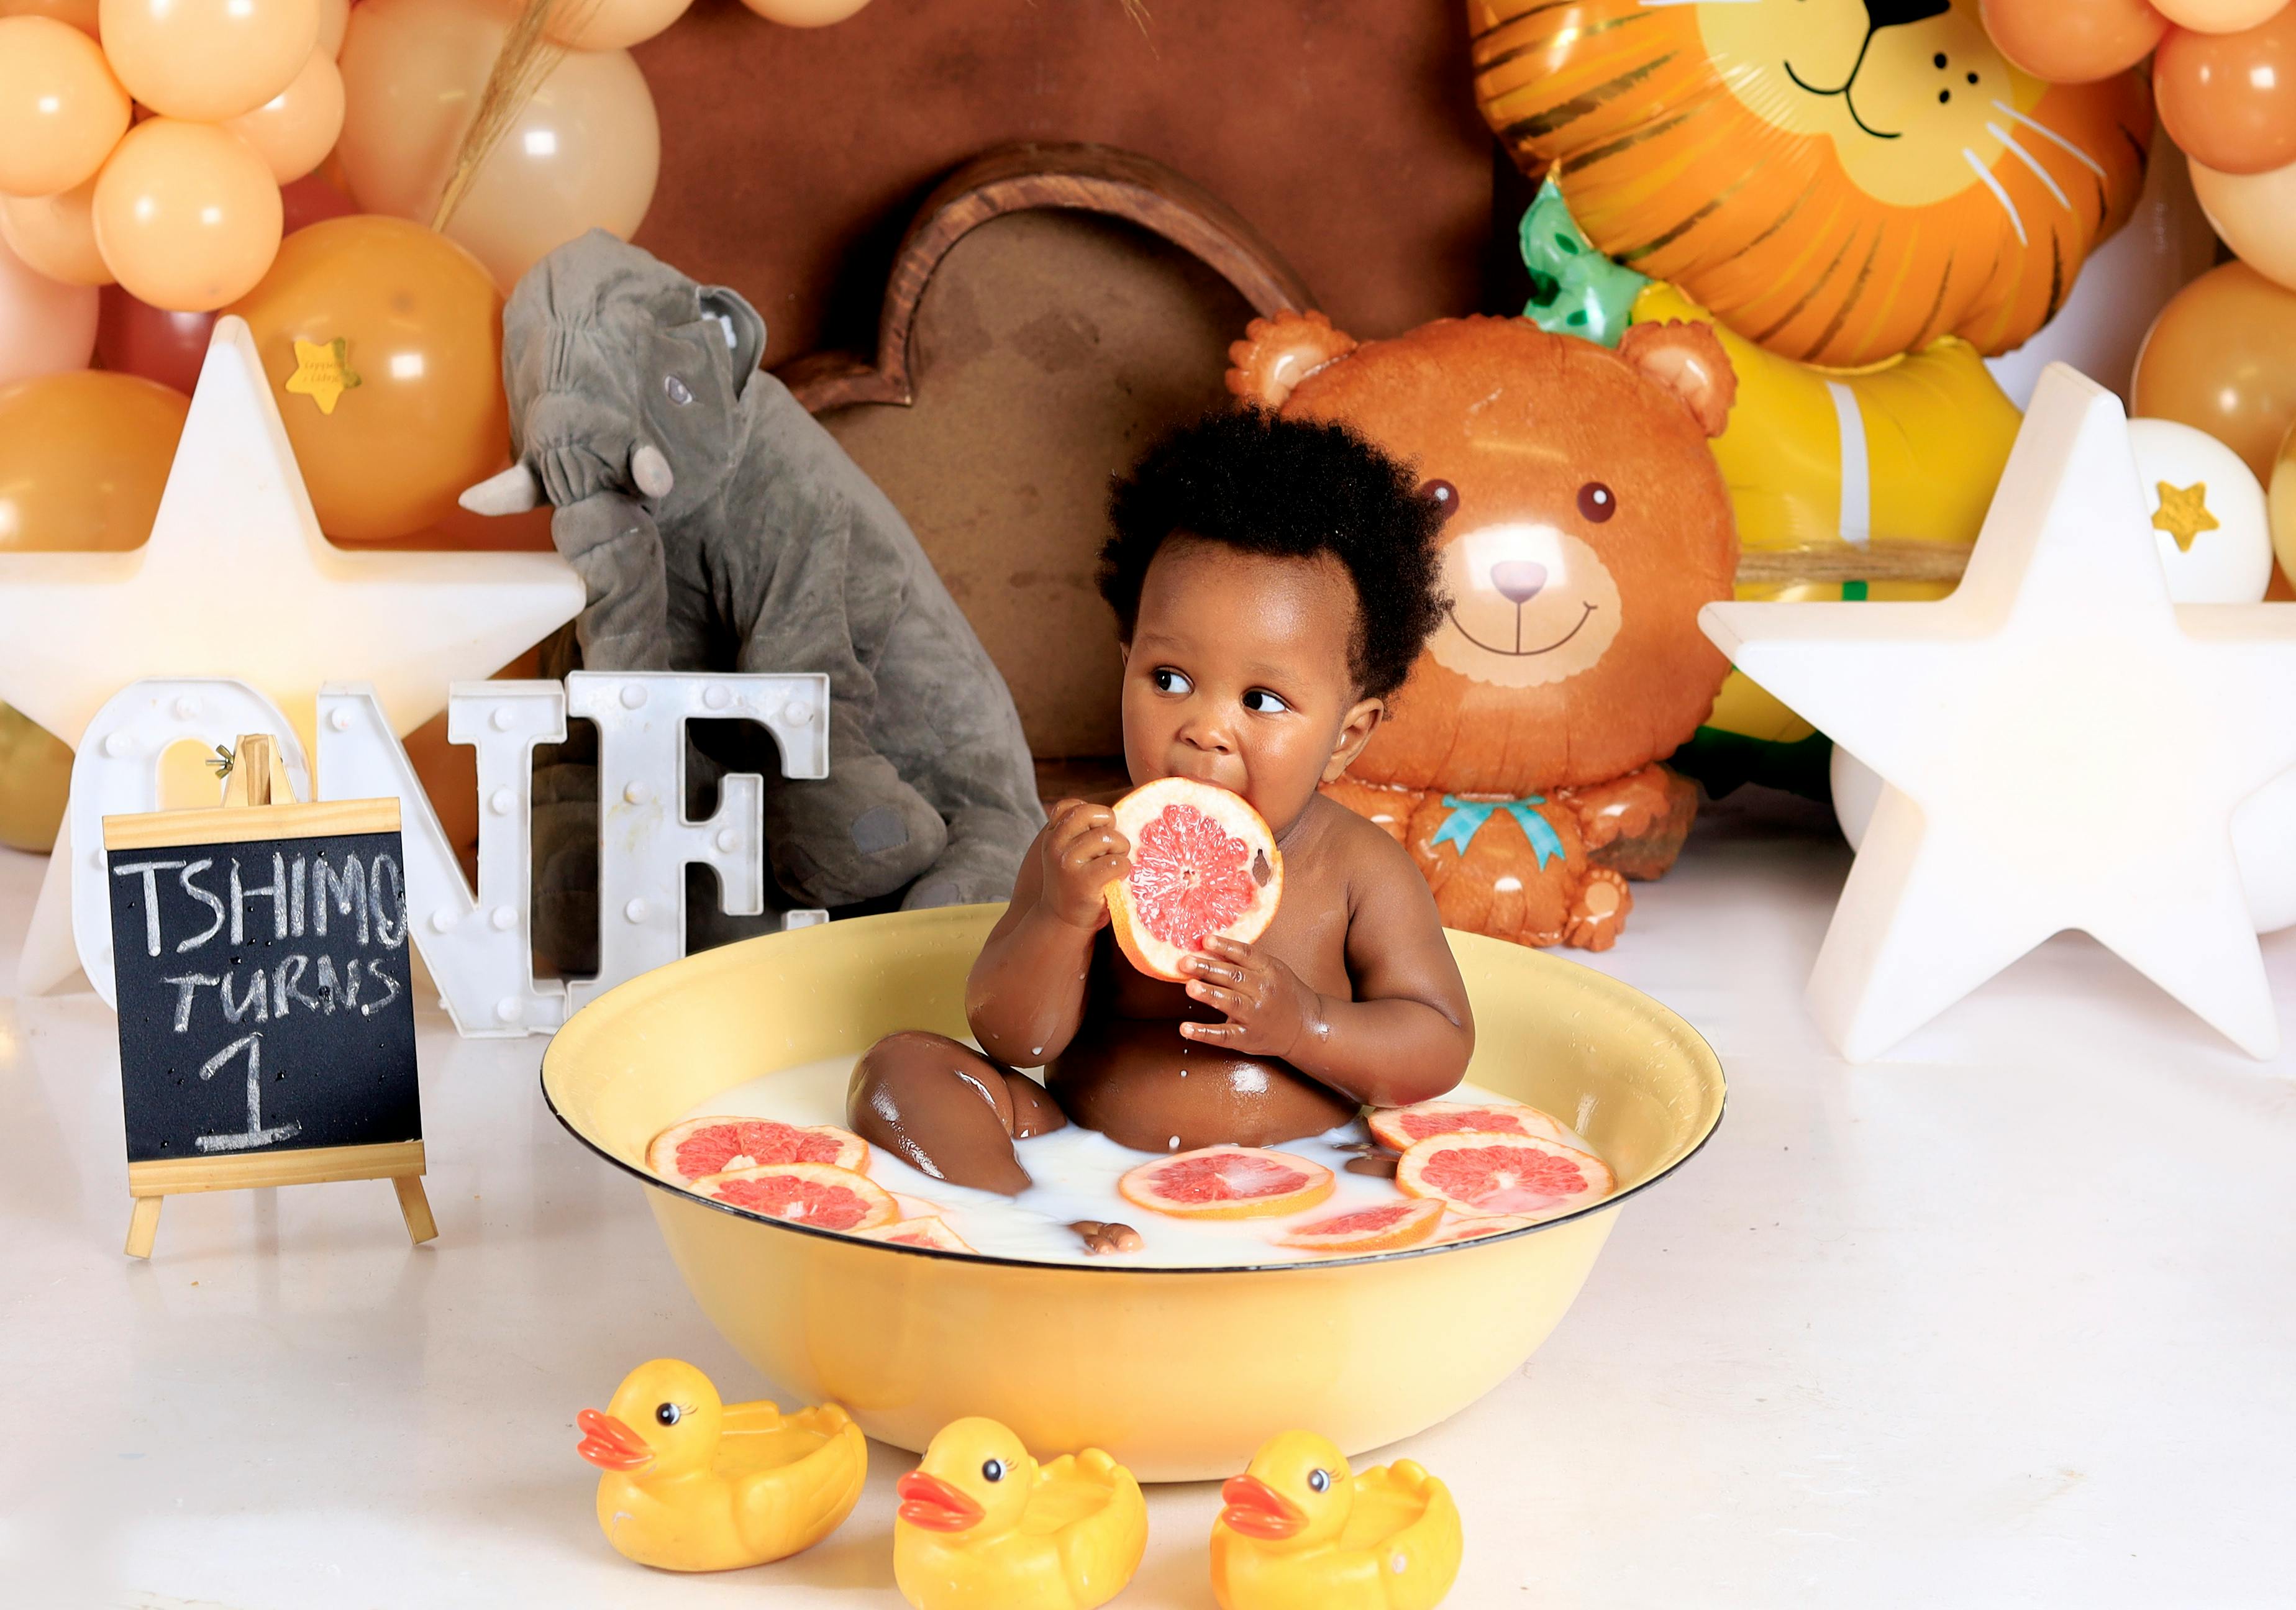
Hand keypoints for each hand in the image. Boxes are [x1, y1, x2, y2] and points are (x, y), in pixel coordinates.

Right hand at [1036, 798, 1130, 931]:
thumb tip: (1119, 805)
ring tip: (1114, 865)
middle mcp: (1055, 846)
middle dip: (1110, 826)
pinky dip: (1125, 869)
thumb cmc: (1076, 882)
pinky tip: (1116, 878)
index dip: (1094, 815)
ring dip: (1120, 850)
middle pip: (1091, 813)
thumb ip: (1080, 830)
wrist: (1062, 921)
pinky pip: (1117, 863)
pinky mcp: (1084, 882)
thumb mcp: (1068, 851)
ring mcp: (1067, 864)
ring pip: (1108, 837)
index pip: (1072, 805)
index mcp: (1052, 835)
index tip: (1097, 833)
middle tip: (1112, 846)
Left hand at [1178, 935, 1324, 1059]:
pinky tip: (1185, 1029)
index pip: (1246, 954)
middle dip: (1208, 968)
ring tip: (1190, 986)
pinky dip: (1204, 1033)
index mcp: (1269, 970)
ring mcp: (1255, 1016)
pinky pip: (1224, 1035)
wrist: (1305, 1027)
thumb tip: (1209, 947)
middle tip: (1185, 961)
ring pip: (1230, 1002)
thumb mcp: (1272, 970)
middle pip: (1234, 977)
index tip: (1206, 940)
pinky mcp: (1247, 1038)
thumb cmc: (1283, 994)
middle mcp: (1263, 992)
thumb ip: (1245, 961)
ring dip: (1209, 994)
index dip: (1225, 947)